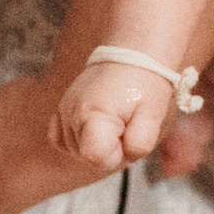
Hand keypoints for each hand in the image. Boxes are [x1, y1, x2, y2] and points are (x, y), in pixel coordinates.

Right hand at [50, 58, 174, 170]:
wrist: (133, 54)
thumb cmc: (144, 83)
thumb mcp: (153, 115)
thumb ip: (139, 143)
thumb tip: (123, 156)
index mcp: (92, 115)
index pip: (97, 159)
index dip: (119, 154)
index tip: (130, 130)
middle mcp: (71, 115)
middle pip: (90, 158)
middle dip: (113, 149)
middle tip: (127, 121)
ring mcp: (63, 112)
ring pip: (79, 152)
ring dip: (101, 143)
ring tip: (116, 118)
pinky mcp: (61, 111)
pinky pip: (63, 141)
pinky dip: (81, 140)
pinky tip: (97, 126)